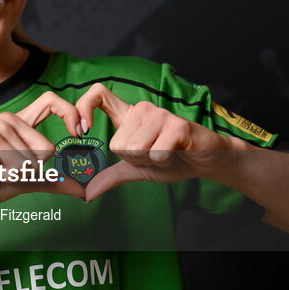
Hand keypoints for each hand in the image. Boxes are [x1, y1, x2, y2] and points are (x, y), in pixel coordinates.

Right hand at [0, 91, 86, 210]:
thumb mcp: (23, 181)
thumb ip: (50, 181)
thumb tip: (81, 190)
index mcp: (19, 124)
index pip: (51, 101)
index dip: (70, 113)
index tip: (80, 133)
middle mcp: (10, 119)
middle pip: (49, 148)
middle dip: (34, 170)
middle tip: (6, 170)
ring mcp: (1, 126)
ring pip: (36, 159)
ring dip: (19, 175)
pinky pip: (23, 166)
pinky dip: (10, 177)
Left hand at [75, 83, 249, 201]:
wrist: (206, 162)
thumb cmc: (172, 161)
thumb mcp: (136, 170)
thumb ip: (111, 177)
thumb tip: (86, 194)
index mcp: (128, 115)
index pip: (98, 95)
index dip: (83, 108)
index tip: (82, 131)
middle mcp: (142, 109)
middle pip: (117, 144)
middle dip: (135, 160)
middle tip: (154, 155)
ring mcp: (160, 114)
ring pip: (134, 150)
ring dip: (151, 161)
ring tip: (165, 153)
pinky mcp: (176, 125)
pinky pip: (155, 154)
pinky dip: (164, 163)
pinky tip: (176, 154)